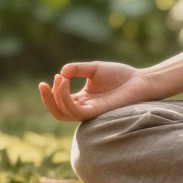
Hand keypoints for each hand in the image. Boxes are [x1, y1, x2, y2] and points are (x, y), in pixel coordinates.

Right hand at [38, 61, 154, 121]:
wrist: (140, 80)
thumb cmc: (120, 75)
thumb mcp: (94, 68)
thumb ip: (77, 69)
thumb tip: (62, 72)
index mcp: (82, 99)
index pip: (60, 102)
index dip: (53, 91)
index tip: (57, 75)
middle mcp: (84, 107)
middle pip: (58, 112)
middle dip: (47, 100)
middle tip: (43, 85)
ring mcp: (91, 111)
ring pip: (64, 114)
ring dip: (57, 97)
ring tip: (60, 80)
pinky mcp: (98, 112)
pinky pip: (77, 112)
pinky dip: (67, 99)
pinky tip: (67, 84)